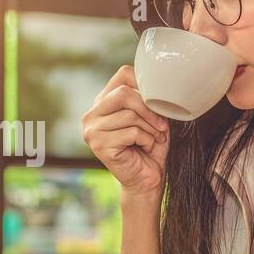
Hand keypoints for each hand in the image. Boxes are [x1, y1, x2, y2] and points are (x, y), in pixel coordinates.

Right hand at [81, 65, 170, 200]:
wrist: (146, 179)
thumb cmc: (149, 147)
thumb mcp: (150, 117)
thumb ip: (147, 98)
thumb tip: (155, 83)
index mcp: (103, 102)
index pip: (123, 74)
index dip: (145, 84)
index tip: (157, 102)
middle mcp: (92, 114)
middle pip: (124, 93)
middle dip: (149, 109)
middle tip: (161, 125)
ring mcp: (92, 130)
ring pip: (130, 115)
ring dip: (150, 128)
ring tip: (153, 138)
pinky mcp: (99, 145)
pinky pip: (131, 132)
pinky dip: (146, 140)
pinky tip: (144, 148)